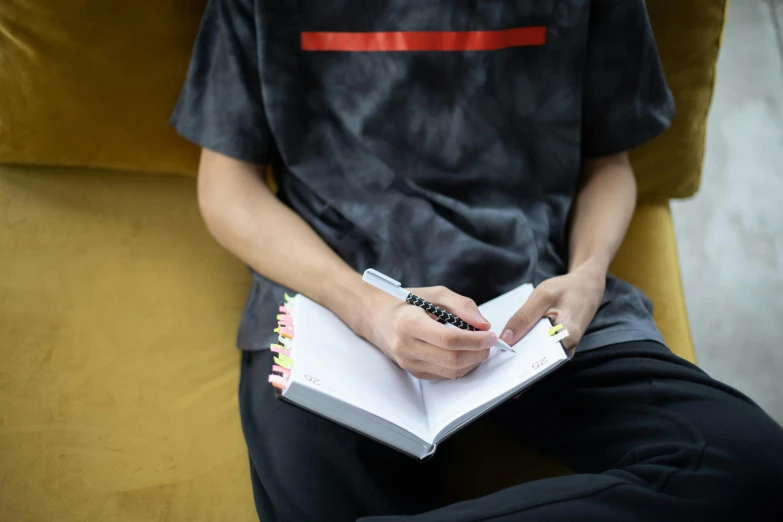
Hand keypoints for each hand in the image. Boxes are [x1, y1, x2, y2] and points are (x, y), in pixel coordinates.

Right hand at [359, 286, 497, 379]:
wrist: (377, 319)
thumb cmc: (407, 303)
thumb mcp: (434, 294)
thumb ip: (461, 305)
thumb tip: (484, 325)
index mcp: (408, 322)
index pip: (448, 339)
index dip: (474, 340)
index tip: (491, 335)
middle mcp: (405, 346)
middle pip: (452, 359)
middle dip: (478, 353)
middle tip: (490, 341)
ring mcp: (408, 363)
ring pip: (451, 371)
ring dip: (472, 361)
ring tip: (479, 346)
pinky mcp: (414, 372)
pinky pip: (445, 375)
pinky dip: (461, 366)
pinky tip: (465, 352)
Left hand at [499, 265, 605, 356]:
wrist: (586, 287)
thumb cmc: (566, 289)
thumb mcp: (542, 296)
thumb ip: (524, 317)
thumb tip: (506, 340)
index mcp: (566, 338)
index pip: (537, 357)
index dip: (516, 358)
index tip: (499, 357)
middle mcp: (567, 350)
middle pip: (536, 359)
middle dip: (516, 356)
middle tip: (496, 353)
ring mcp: (563, 350)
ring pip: (537, 355)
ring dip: (521, 350)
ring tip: (503, 348)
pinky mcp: (559, 347)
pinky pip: (540, 349)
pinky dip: (528, 344)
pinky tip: (516, 340)